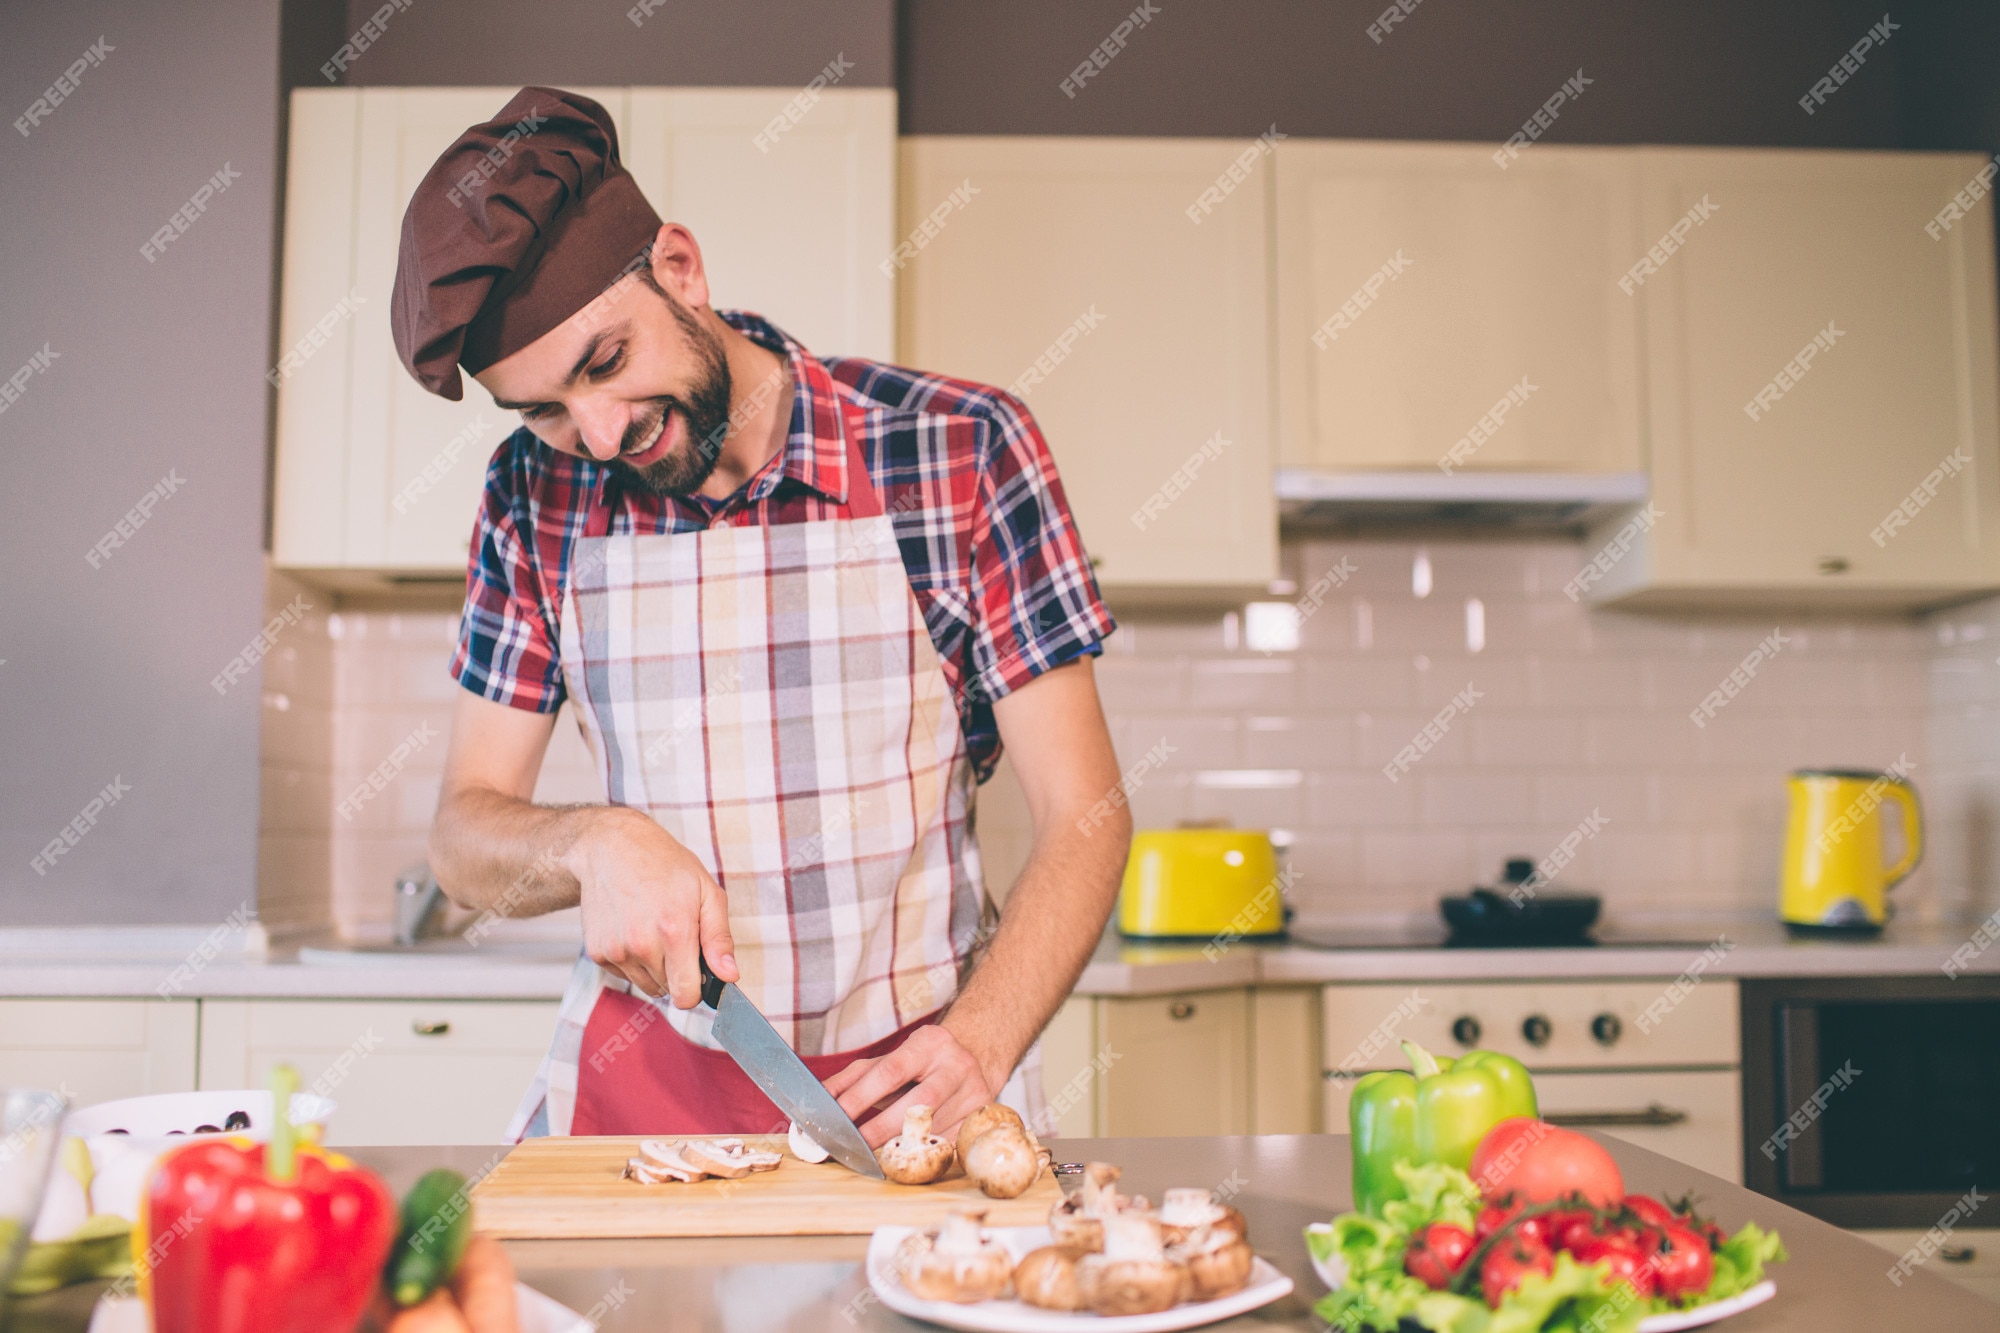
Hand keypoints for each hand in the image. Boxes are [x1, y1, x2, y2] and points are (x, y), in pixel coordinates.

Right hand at [564, 806, 736, 1007]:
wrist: (612, 847)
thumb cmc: (664, 866)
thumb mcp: (706, 892)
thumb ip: (719, 939)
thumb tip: (729, 976)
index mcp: (674, 932)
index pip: (686, 996)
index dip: (697, 988)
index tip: (699, 971)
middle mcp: (641, 946)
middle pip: (667, 991)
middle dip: (677, 971)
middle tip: (675, 935)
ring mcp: (615, 951)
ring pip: (645, 985)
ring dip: (654, 968)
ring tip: (654, 930)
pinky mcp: (597, 953)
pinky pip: (624, 974)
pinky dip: (633, 960)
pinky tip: (634, 929)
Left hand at [824, 1023, 998, 1148]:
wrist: (972, 1060)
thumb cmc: (918, 1065)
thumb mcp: (886, 1062)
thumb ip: (851, 1079)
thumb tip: (817, 1099)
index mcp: (928, 1043)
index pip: (890, 1071)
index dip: (861, 1098)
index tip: (835, 1119)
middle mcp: (957, 1063)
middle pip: (917, 1103)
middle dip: (880, 1129)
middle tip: (852, 1148)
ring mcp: (975, 1090)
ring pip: (935, 1127)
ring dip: (901, 1146)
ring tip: (874, 1158)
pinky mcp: (983, 1117)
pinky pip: (950, 1143)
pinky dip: (925, 1154)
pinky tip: (907, 1160)